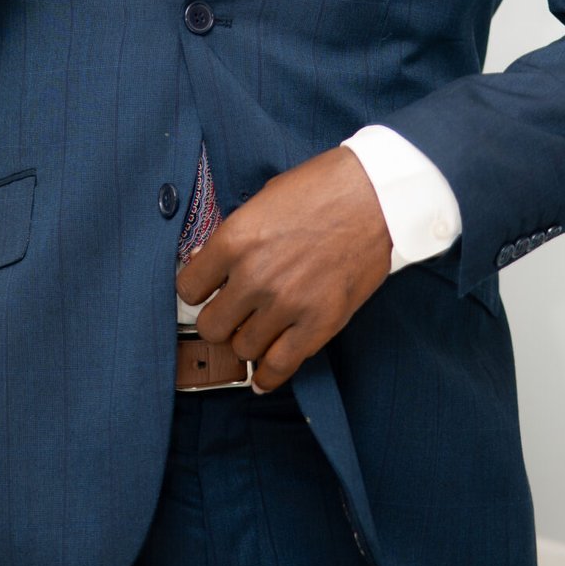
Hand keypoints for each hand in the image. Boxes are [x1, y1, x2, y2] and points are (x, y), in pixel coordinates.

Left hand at [175, 146, 392, 393]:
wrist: (376, 196)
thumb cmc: (320, 189)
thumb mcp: (264, 200)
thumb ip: (235, 237)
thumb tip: (207, 265)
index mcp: (236, 238)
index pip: (189, 287)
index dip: (197, 290)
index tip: (206, 291)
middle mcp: (255, 276)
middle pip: (212, 326)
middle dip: (220, 319)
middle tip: (233, 311)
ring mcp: (287, 304)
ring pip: (242, 349)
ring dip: (248, 340)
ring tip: (259, 328)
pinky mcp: (318, 324)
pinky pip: (278, 367)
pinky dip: (267, 376)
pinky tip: (263, 373)